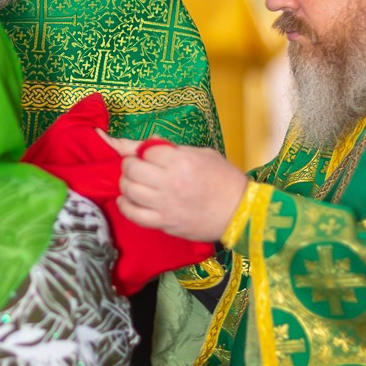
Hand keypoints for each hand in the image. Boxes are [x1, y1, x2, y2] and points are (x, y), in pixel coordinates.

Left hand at [99, 132, 247, 241]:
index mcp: (181, 161)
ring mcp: (165, 204)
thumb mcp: (203, 154)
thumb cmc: (225, 180)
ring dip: (126, 183)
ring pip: (129, 190)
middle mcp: (170, 182)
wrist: (240, 212)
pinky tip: (126, 200)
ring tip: (131, 182)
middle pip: (132, 169)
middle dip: (129, 164)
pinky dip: (125, 206)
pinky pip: (134, 215)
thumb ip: (174, 148)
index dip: (143, 151)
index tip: (145, 154)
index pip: (146, 150)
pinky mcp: (164, 223)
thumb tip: (149, 142)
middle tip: (135, 166)